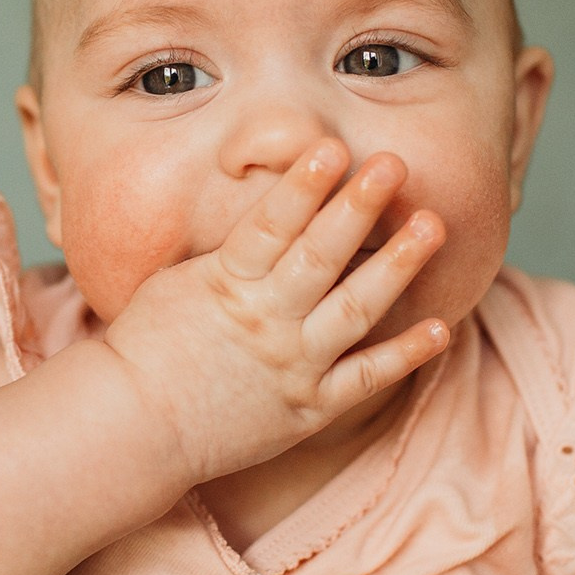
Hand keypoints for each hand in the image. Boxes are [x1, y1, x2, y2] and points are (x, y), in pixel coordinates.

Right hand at [99, 137, 447, 485]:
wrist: (134, 427)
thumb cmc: (145, 349)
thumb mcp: (174, 283)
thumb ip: (226, 254)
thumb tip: (266, 217)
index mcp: (227, 285)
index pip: (272, 225)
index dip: (303, 185)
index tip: (331, 147)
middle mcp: (267, 321)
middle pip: (321, 255)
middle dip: (359, 206)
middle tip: (394, 163)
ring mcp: (293, 365)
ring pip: (355, 309)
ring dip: (396, 265)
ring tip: (432, 226)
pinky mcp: (309, 408)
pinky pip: (365, 379)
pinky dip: (404, 355)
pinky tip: (440, 326)